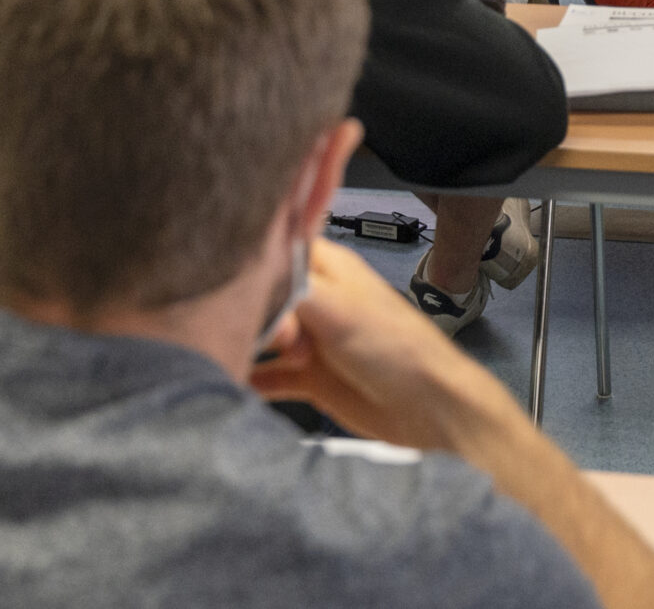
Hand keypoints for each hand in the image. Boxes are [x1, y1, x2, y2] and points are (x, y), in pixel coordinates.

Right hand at [248, 239, 512, 453]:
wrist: (428, 407)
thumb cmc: (389, 344)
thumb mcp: (336, 306)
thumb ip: (287, 289)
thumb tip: (242, 285)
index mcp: (325, 266)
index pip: (274, 246)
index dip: (249, 259)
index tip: (225, 279)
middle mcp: (313, 297)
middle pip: (260, 293)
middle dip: (246, 311)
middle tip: (262, 337)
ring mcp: (310, 339)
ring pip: (261, 335)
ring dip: (245, 345)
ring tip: (230, 359)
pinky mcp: (309, 379)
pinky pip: (269, 377)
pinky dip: (252, 380)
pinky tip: (233, 386)